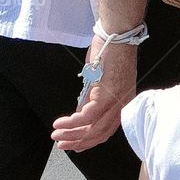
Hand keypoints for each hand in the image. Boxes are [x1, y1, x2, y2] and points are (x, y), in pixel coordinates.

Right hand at [51, 38, 137, 152]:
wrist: (118, 34)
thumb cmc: (110, 52)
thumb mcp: (99, 79)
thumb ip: (90, 97)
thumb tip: (78, 113)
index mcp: (123, 103)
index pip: (107, 129)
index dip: (90, 139)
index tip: (75, 145)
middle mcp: (122, 106)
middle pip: (100, 133)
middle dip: (79, 142)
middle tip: (62, 145)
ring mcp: (115, 102)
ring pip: (93, 128)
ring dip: (72, 134)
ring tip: (57, 137)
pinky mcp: (106, 95)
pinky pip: (87, 116)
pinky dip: (72, 122)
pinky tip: (60, 124)